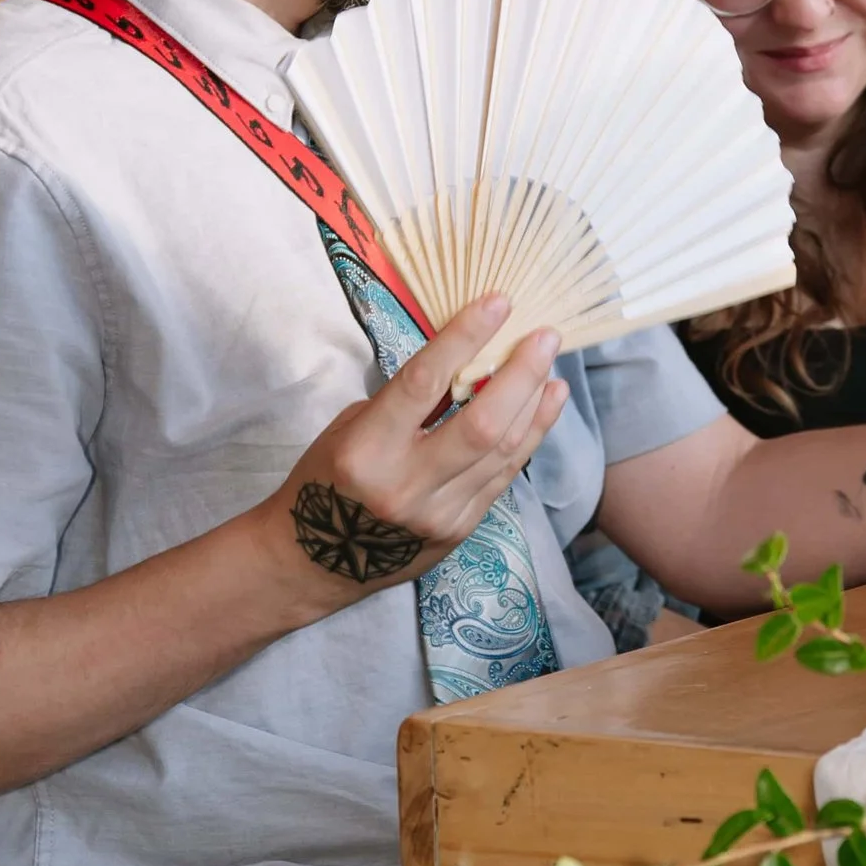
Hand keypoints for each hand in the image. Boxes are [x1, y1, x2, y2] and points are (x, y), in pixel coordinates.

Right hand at [274, 294, 566, 606]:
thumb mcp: (352, 428)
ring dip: (534, 403)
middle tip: (545, 336)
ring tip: (550, 364)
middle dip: (521, 374)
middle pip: (482, 424)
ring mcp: (438, 514)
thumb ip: (409, 401)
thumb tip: (468, 360)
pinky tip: (544, 404)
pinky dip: (530, 435)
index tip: (497, 303)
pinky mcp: (459, 531)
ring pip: (504, 451)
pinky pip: (504, 475)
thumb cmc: (327, 478)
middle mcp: (406, 485)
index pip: (424, 383)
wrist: (314, 562)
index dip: (465, 337)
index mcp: (366, 450)